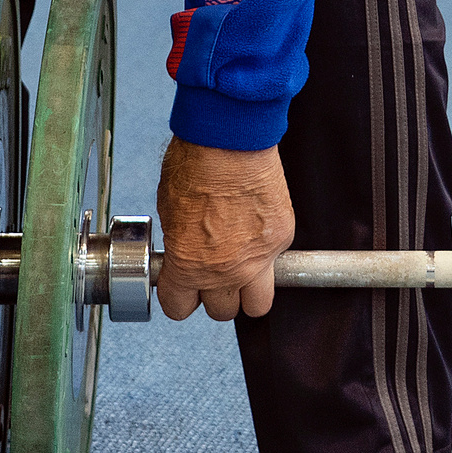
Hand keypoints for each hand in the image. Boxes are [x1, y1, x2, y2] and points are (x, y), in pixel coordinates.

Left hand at [155, 137, 294, 320]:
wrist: (230, 140)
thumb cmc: (194, 167)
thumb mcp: (169, 211)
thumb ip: (180, 243)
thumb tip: (182, 250)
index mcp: (189, 266)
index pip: (179, 308)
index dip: (178, 297)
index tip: (180, 287)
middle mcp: (225, 271)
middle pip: (222, 311)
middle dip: (215, 295)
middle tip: (211, 273)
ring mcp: (258, 259)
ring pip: (258, 304)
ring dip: (247, 291)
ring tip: (239, 268)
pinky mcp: (281, 240)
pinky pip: (276, 261)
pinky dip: (267, 253)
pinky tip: (255, 231)